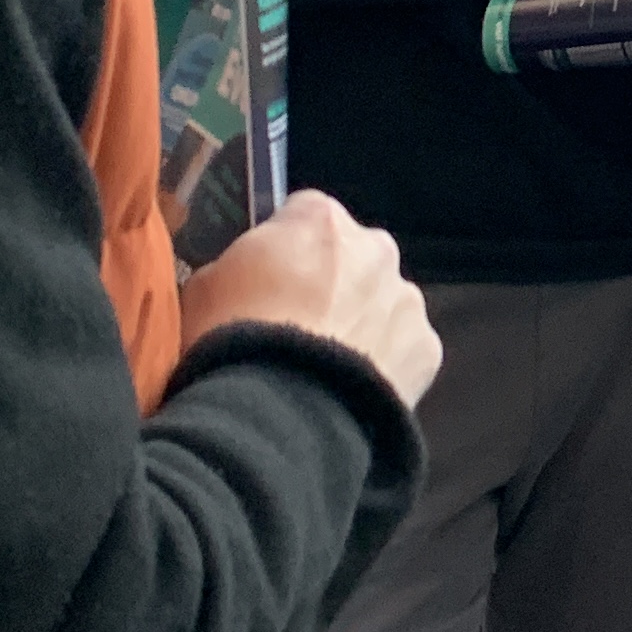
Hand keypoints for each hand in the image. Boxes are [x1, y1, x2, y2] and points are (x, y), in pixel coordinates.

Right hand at [181, 189, 441, 405]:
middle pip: (353, 256)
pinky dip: (384, 364)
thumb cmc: (232, 341)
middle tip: (297, 326)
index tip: (269, 277)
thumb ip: (238, 265)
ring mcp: (406, 299)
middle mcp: (375, 247)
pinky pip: (403, 349)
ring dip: (360, 323)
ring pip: (383, 303)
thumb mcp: (205, 286)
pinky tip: (350, 390)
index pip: (303, 214)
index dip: (284, 247)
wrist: (279, 417)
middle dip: (332, 282)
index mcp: (320, 219)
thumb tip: (248, 273)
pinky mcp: (426, 349)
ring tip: (323, 367)